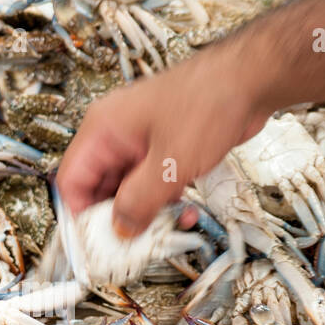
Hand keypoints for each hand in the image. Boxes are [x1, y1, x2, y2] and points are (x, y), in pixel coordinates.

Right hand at [55, 42, 270, 237]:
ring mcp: (142, 141)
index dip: (79, 215)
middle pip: (99, 189)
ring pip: (129, 190)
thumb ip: (139, 202)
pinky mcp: (166, 148)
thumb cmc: (209, 102)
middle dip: (117, 218)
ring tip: (168, 229)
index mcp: (103, 129)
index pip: (71, 181)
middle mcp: (117, 134)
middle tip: (134, 244)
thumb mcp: (169, 164)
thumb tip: (121, 229)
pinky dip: (165, 201)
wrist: (252, 79)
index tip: (96, 243)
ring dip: (146, 213)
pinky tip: (185, 213)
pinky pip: (153, 183)